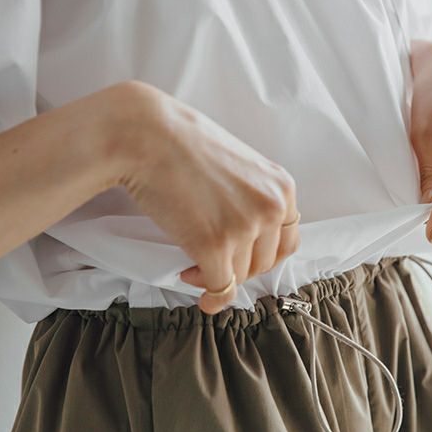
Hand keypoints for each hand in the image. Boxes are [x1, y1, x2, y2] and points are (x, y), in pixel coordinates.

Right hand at [110, 81, 300, 312]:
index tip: (242, 258)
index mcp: (281, 188)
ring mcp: (244, 228)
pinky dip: (210, 296)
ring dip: (216, 276)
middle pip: (264, 263)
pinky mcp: (214, 245)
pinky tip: (191, 282)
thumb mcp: (239, 165)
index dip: (261, 255)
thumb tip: (248, 238)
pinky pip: (221, 287)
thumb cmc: (183, 144)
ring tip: (192, 261)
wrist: (144, 134)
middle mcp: (270, 208)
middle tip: (211, 260)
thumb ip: (253, 198)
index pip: (287, 241)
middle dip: (238, 267)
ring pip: (239, 276)